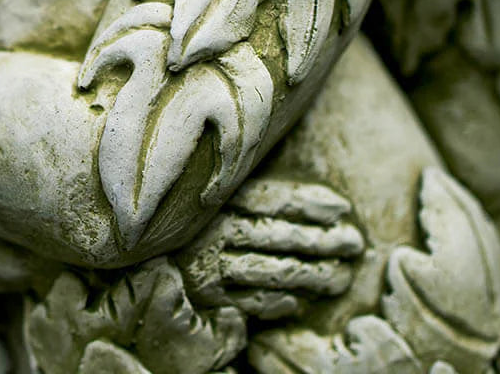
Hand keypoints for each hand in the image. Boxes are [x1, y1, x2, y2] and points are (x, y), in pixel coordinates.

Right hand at [176, 178, 364, 320]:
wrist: (145, 264)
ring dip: (311, 274)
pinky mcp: (208, 297)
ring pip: (271, 270)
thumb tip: (324, 204)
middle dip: (321, 239)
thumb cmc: (197, 226)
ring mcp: (211, 265)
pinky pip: (251, 302)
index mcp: (219, 200)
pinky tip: (300, 300)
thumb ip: (259, 198)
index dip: (308, 202)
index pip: (272, 199)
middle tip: (354, 243)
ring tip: (341, 276)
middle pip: (278, 234)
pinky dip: (278, 302)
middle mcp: (214, 230)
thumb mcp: (222, 201)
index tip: (342, 208)